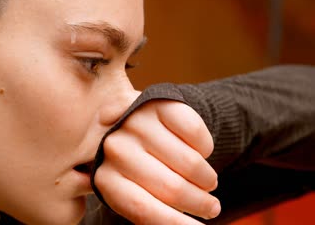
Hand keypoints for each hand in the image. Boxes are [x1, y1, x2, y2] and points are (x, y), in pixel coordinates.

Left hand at [94, 100, 219, 223]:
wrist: (133, 123)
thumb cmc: (136, 168)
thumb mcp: (133, 191)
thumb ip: (146, 208)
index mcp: (105, 177)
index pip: (142, 208)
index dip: (175, 224)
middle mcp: (115, 147)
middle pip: (172, 188)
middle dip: (199, 203)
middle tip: (210, 207)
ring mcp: (136, 121)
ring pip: (190, 163)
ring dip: (206, 178)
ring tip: (205, 181)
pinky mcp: (158, 103)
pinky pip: (197, 133)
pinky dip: (205, 148)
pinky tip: (199, 152)